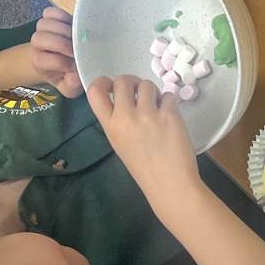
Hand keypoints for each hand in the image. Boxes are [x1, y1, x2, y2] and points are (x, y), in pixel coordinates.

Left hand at [28, 7, 80, 96]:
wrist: (62, 58)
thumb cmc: (67, 74)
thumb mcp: (70, 86)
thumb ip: (72, 84)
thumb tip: (76, 74)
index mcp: (39, 64)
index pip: (40, 60)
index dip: (59, 62)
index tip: (75, 66)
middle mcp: (37, 46)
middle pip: (39, 39)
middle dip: (60, 43)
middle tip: (76, 49)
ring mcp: (42, 30)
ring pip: (44, 24)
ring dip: (62, 29)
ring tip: (76, 36)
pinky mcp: (49, 18)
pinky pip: (50, 12)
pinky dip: (61, 15)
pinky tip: (72, 23)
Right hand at [86, 74, 200, 205]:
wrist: (169, 184)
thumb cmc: (144, 168)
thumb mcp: (119, 144)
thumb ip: (118, 121)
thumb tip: (127, 98)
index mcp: (110, 126)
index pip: (95, 92)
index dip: (102, 81)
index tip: (111, 84)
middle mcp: (126, 117)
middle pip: (123, 81)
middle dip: (132, 82)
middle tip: (140, 93)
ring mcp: (148, 114)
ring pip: (147, 85)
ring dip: (153, 92)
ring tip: (157, 107)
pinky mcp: (169, 114)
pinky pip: (168, 95)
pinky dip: (169, 103)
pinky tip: (170, 117)